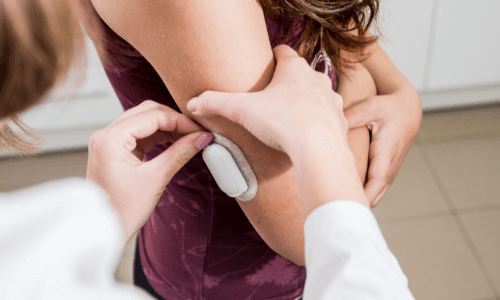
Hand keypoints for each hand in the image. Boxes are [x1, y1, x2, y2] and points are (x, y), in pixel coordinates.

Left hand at [86, 100, 213, 244]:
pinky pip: (139, 134)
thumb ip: (179, 154)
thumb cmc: (120, 211)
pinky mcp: (114, 150)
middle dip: (174, 120)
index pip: (152, 116)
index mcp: (110, 139)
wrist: (102, 230)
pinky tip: (174, 142)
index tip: (199, 130)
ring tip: (188, 138)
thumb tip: (200, 138)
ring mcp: (108, 142)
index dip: (180, 121)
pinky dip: (158, 136)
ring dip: (167, 127)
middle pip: (147, 112)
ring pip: (144, 121)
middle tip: (196, 131)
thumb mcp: (155, 180)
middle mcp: (106, 135)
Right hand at [186, 45, 347, 156]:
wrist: (319, 150)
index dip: (272, 57)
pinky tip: (306, 134)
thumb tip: (193, 103)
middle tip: (271, 96)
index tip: (264, 67)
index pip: (283, 51)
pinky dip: (317, 121)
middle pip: (300, 73)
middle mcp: (316, 79)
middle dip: (286, 82)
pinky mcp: (339, 120)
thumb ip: (215, 103)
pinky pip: (327, 115)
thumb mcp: (242, 111)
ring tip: (289, 116)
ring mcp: (331, 99)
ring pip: (316, 93)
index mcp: (294, 69)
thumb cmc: (283, 124)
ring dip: (304, 100)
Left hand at [344, 89, 421, 206]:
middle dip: (360, 204)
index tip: (351, 207)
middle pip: (376, 193)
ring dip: (362, 201)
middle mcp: (391, 164)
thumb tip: (328, 127)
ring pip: (377, 194)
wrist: (409, 109)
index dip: (365, 195)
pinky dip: (366, 195)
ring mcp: (391, 169)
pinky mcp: (388, 170)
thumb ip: (350, 117)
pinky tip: (348, 198)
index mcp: (386, 151)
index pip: (377, 180)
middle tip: (337, 214)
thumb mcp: (370, 107)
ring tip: (340, 210)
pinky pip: (377, 189)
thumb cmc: (388, 107)